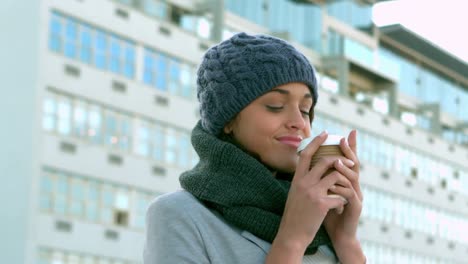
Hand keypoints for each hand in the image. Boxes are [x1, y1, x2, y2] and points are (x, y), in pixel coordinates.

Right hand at [272, 131, 354, 253]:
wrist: (292, 234)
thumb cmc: (294, 215)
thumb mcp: (294, 194)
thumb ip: (302, 181)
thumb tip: (309, 169)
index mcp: (297, 179)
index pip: (306, 154)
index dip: (316, 142)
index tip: (325, 133)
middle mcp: (304, 182)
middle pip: (324, 161)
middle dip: (341, 159)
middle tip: (351, 160)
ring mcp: (313, 192)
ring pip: (336, 175)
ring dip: (345, 180)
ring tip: (349, 188)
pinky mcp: (321, 203)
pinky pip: (339, 195)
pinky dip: (342, 200)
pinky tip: (340, 207)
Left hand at [323, 130, 364, 262]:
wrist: (338, 237)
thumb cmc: (328, 215)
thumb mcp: (322, 194)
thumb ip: (319, 181)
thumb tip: (307, 165)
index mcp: (345, 183)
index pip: (346, 161)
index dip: (348, 148)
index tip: (344, 133)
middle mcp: (353, 187)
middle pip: (353, 165)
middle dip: (349, 151)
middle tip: (342, 139)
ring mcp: (356, 197)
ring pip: (353, 179)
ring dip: (344, 169)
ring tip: (335, 161)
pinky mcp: (355, 209)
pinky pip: (349, 195)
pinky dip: (341, 189)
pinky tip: (334, 185)